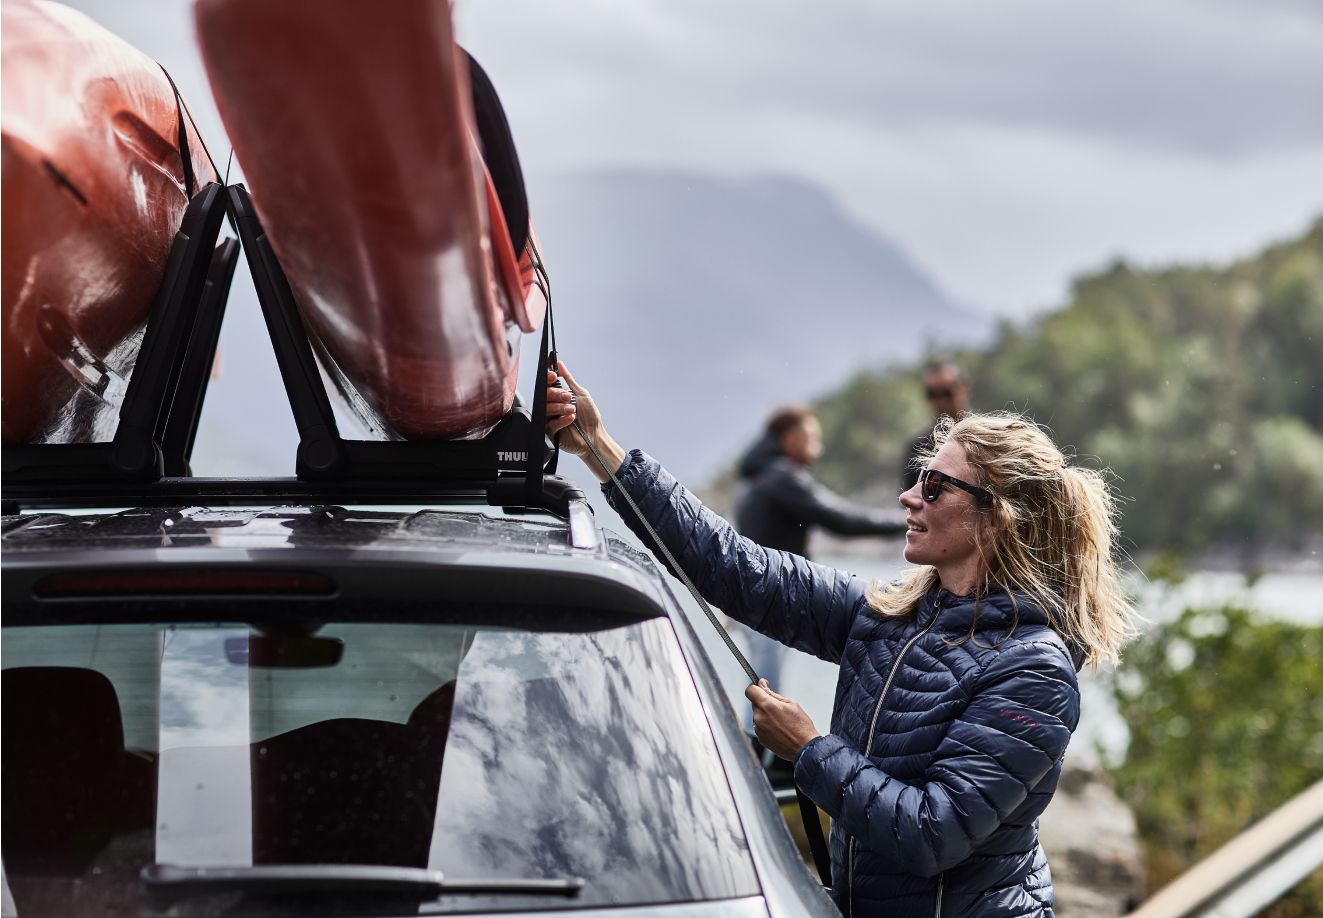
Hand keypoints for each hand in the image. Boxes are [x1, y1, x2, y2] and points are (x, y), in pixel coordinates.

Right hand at [544, 361, 623, 482]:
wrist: (594, 436)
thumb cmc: (589, 417)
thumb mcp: (580, 394)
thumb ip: (568, 379)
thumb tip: (559, 364)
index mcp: (556, 397)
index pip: (546, 384)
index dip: (548, 379)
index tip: (553, 376)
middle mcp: (551, 407)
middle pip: (544, 395)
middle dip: (556, 394)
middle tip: (568, 397)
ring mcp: (549, 419)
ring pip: (545, 409)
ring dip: (560, 407)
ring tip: (573, 410)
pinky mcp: (549, 433)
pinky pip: (549, 424)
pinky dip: (561, 420)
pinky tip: (571, 419)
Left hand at [745, 679, 820, 760]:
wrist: (805, 748)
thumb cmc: (801, 726)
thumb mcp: (791, 703)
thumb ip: (772, 693)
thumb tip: (762, 685)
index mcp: (766, 705)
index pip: (750, 691)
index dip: (755, 687)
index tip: (761, 687)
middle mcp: (759, 717)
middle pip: (755, 703)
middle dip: (764, 702)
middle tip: (779, 707)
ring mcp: (758, 729)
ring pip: (758, 715)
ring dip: (765, 714)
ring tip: (781, 720)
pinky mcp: (761, 738)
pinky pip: (760, 726)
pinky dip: (767, 725)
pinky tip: (779, 729)